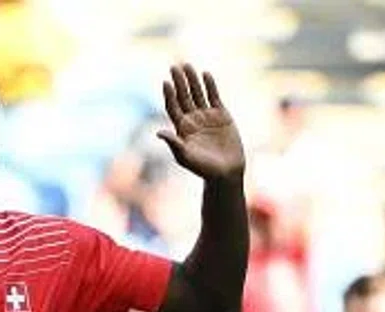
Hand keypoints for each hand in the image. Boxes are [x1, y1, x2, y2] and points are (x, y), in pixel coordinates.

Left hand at [157, 64, 244, 181]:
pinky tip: (206, 74)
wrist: (226, 173)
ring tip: (187, 65)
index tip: (166, 82)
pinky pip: (214, 97)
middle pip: (184, 96)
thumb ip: (174, 143)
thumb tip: (158, 133)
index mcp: (182, 128)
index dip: (169, 94)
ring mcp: (207, 116)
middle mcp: (193, 120)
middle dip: (179, 82)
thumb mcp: (186, 157)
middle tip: (174, 66)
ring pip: (198, 93)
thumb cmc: (204, 169)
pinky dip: (210, 86)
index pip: (173, 107)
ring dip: (193, 80)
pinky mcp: (222, 115)